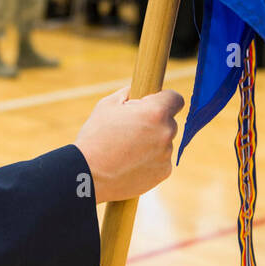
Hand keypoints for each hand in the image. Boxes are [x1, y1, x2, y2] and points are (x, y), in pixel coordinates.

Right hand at [74, 87, 184, 203]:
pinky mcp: (164, 172)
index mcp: (155, 112)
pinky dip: (150, 160)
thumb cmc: (96, 136)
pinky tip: (130, 162)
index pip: (176, 98)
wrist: (89, 175)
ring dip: (152, 141)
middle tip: (132, 128)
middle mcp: (167, 133)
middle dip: (155, 122)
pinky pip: (161, 160)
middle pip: (170, 121)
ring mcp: (166, 155)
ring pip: (164, 141)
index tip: (152, 103)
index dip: (164, 99)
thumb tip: (140, 90)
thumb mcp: (108, 104)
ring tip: (127, 149)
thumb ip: (130, 93)